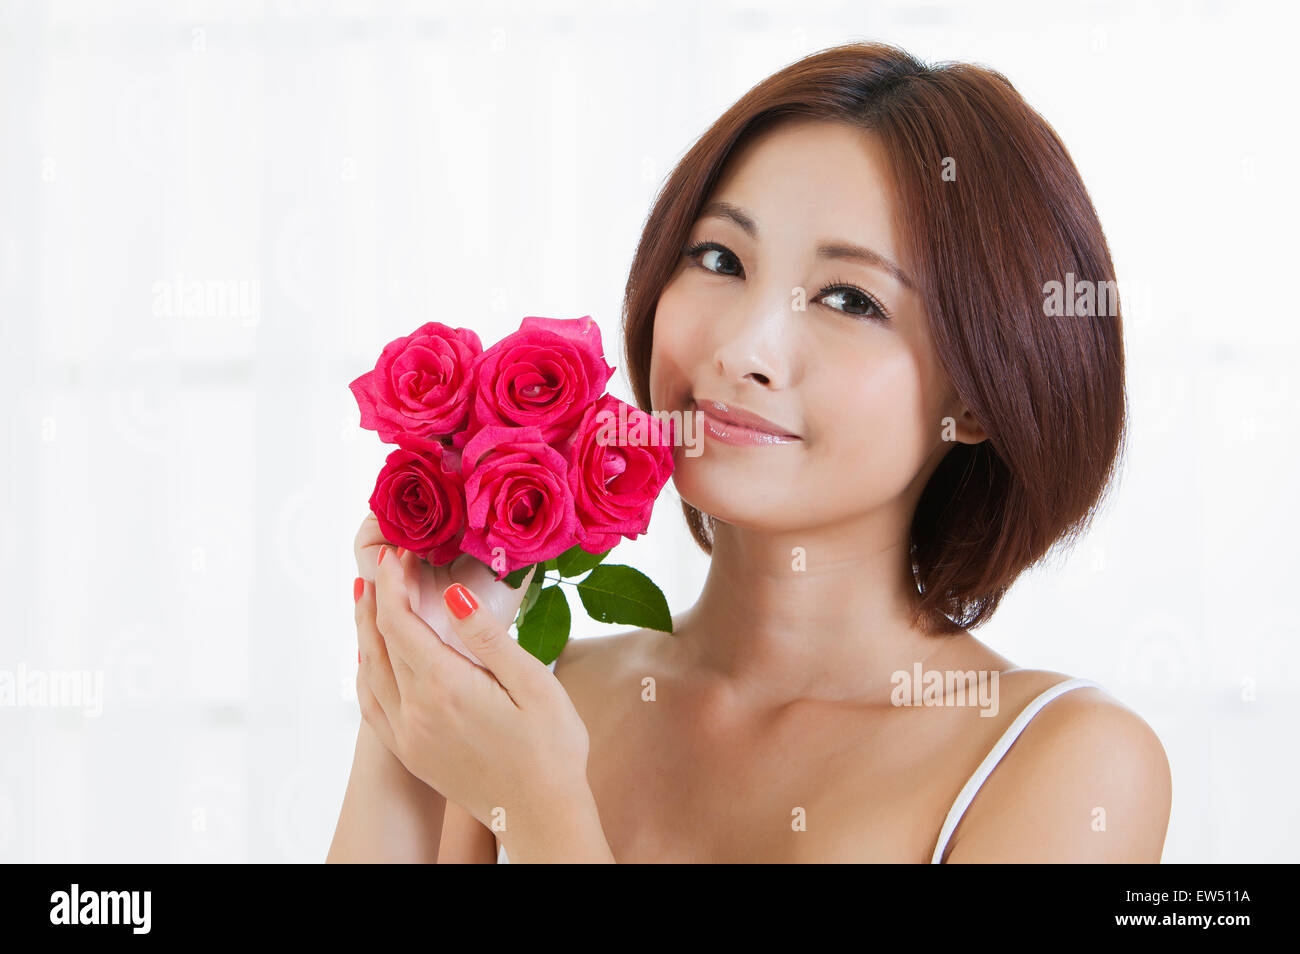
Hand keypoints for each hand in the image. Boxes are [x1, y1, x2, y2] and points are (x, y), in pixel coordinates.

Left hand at [354, 542, 592, 831]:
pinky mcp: (412, 754)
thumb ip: (488, 637)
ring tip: (367, 597)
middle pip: (378, 642)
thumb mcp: (533, 684)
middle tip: (382, 563)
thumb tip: (450, 594)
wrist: (544, 816)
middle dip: (377, 597)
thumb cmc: (551, 749)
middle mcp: (415, 712)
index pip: (399, 621)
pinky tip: (372, 659)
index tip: (400, 553)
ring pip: (370, 672)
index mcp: (445, 688)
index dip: (394, 582)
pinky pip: (373, 706)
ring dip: (365, 631)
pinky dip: (366, 672)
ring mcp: (409, 737)